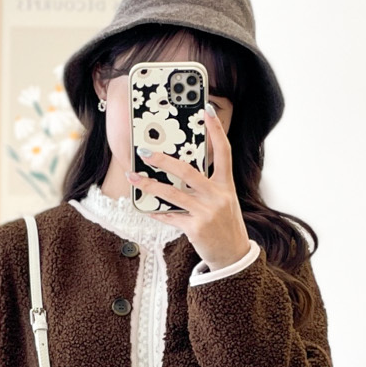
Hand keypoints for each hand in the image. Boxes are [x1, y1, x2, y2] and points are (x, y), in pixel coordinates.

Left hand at [130, 103, 250, 270]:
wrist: (232, 256)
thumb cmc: (225, 224)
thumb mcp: (223, 200)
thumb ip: (206, 184)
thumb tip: (179, 169)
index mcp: (226, 185)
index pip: (223, 151)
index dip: (216, 130)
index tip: (206, 110)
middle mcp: (218, 196)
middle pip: (188, 171)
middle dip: (164, 160)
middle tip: (145, 151)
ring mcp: (206, 213)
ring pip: (172, 194)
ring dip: (149, 184)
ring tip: (133, 176)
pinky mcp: (195, 229)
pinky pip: (170, 217)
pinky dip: (156, 212)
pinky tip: (144, 207)